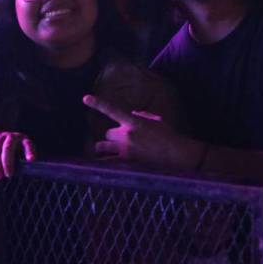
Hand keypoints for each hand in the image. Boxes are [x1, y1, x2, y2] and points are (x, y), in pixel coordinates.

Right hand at [0, 131, 35, 178]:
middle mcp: (12, 136)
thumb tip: (30, 163)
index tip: (31, 160)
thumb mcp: (25, 158)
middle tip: (8, 175)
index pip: (28, 145)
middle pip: (8, 147)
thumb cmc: (18, 155)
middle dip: (7, 163)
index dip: (29, 152)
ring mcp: (1, 135)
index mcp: (24, 140)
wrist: (8, 147)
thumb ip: (27, 163)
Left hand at [83, 94, 202, 169]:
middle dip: (113, 136)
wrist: (176, 155)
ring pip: (102, 147)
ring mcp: (125, 150)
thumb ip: (141, 115)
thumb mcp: (156, 120)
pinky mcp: (126, 163)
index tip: (85, 98)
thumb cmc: (168, 136)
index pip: (111, 110)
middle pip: (108, 133)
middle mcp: (126, 135)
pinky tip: (104, 165)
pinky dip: (106, 162)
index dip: (98, 104)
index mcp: (133, 121)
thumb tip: (133, 114)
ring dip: (105, 148)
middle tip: (121, 140)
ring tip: (109, 151)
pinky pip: (108, 162)